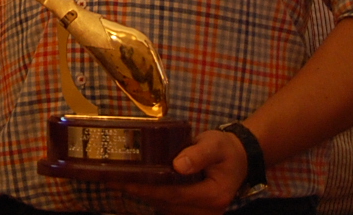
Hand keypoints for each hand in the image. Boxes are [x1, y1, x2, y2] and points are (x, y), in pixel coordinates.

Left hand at [124, 129, 248, 214]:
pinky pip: (170, 205)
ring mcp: (201, 212)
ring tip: (119, 182)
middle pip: (168, 204)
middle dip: (141, 193)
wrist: (239, 157)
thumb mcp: (215, 145)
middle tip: (114, 180)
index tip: (126, 182)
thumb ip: (198, 154)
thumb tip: (178, 166)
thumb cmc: (226, 149)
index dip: (149, 189)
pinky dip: (154, 196)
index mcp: (213, 195)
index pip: (175, 194)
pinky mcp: (194, 209)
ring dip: (144, 196)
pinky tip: (136, 185)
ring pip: (167, 207)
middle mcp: (207, 210)